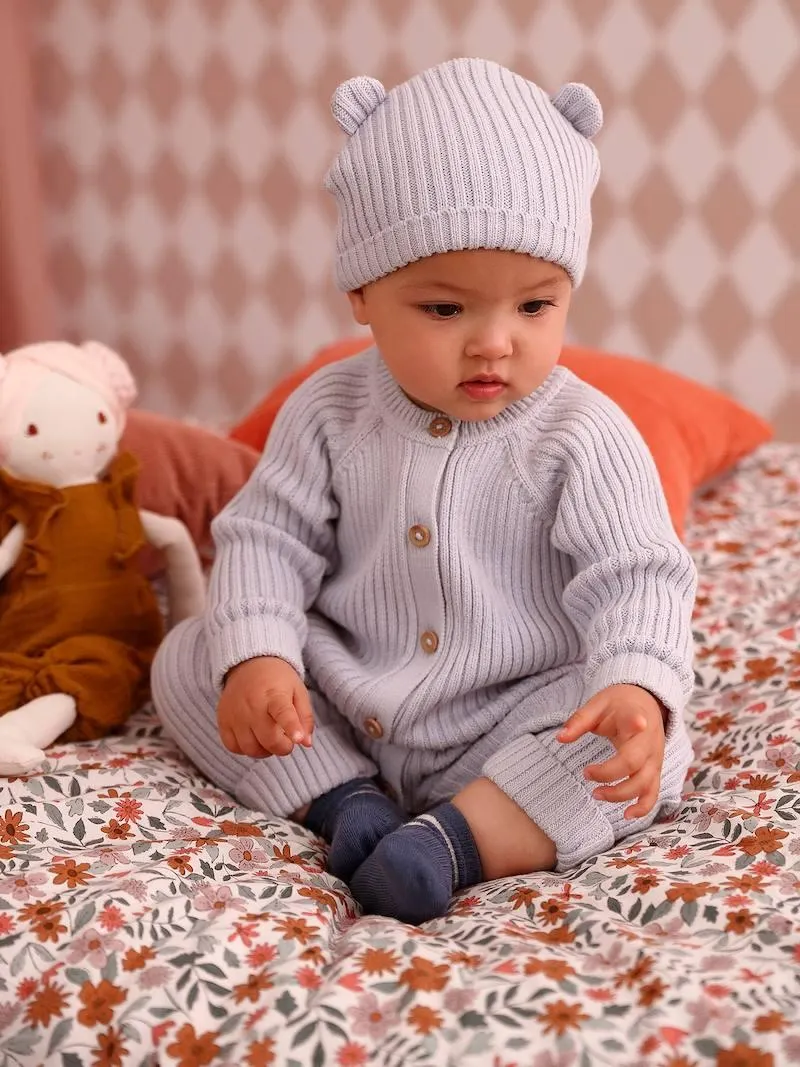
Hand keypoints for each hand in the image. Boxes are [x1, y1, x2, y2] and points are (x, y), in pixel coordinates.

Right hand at [217, 656, 313, 757]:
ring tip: (270, 738)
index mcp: (275, 695)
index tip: (298, 739)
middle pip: (268, 740)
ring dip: (265, 750)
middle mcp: (253, 705)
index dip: (292, 728)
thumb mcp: (298, 692)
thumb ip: (305, 718)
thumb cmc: (277, 681)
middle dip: (283, 747)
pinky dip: (245, 749)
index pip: (283, 714)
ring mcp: (236, 714)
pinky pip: (233, 747)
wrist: (249, 664)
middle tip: (286, 739)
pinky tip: (253, 738)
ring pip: (250, 749)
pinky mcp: (223, 721)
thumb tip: (306, 743)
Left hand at [558, 684, 666, 819]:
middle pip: (634, 763)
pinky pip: (653, 792)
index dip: (636, 723)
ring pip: (645, 783)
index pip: (636, 722)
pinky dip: (644, 807)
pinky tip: (627, 815)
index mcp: (635, 717)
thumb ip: (579, 721)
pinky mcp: (655, 770)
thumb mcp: (598, 704)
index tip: (637, 722)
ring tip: (596, 794)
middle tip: (586, 774)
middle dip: (609, 774)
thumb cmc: (620, 704)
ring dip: (621, 794)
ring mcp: (655, 758)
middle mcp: (649, 740)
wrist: (647, 702)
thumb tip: (559, 738)